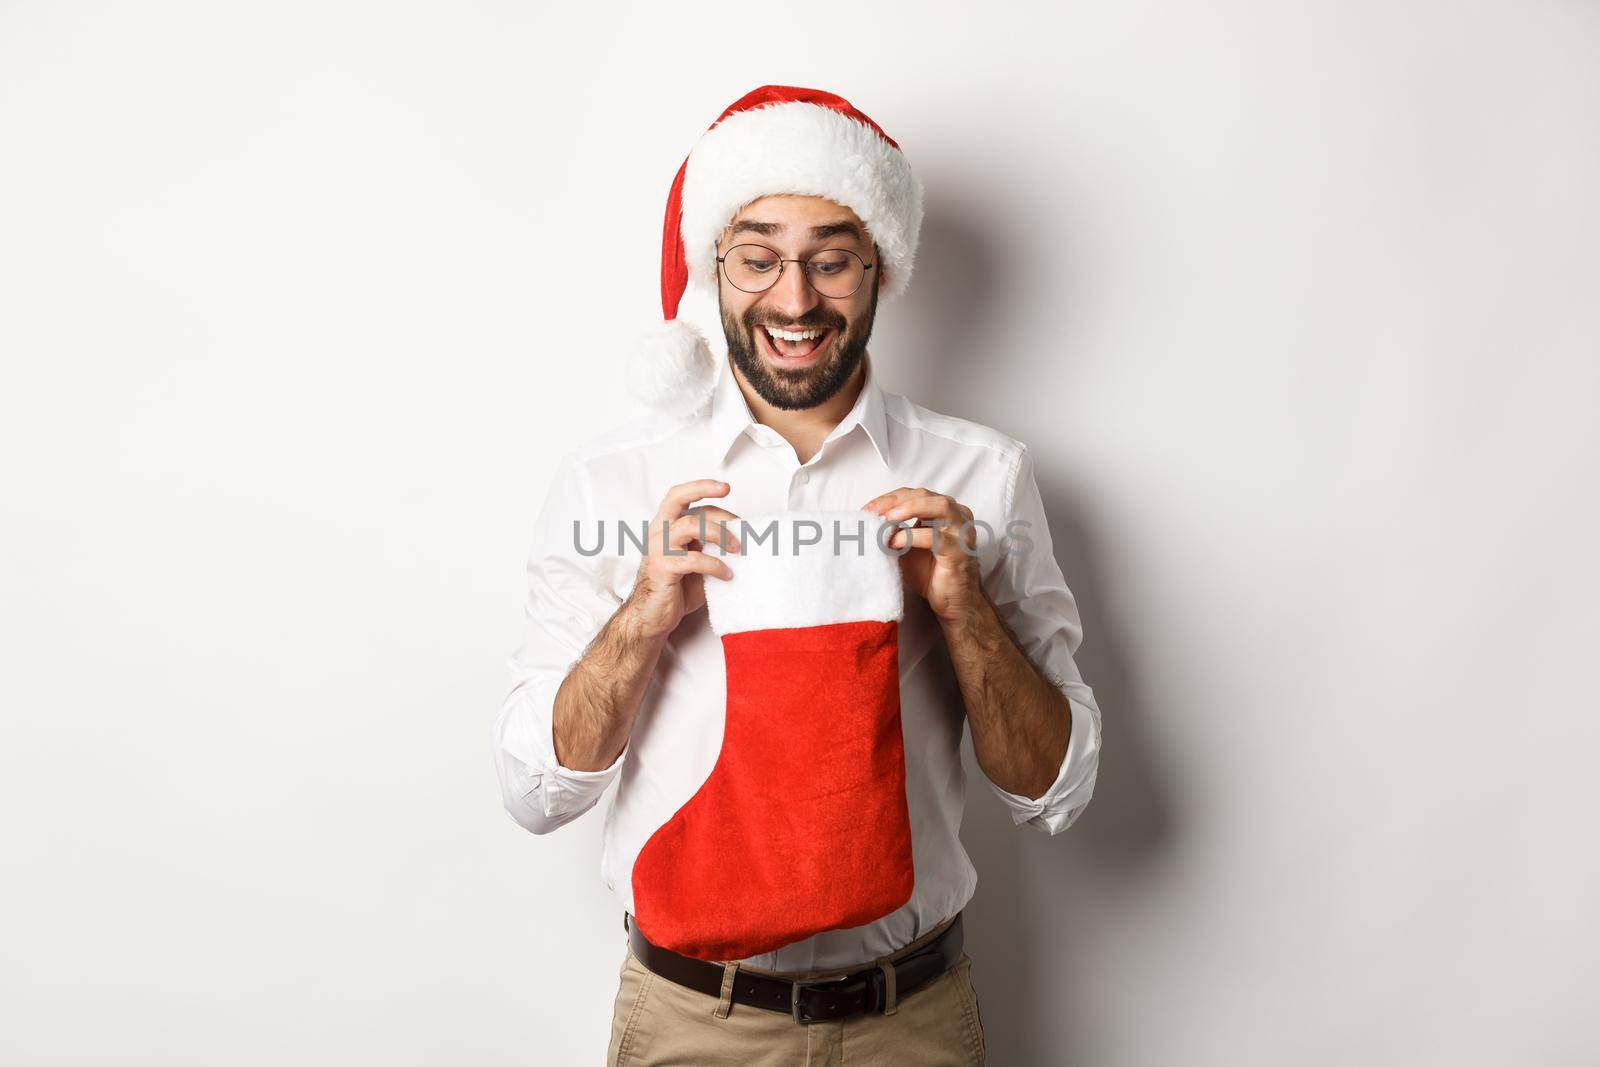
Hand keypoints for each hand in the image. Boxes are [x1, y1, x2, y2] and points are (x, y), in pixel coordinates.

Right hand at [624, 480, 741, 639]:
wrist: (651, 617)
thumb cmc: (675, 588)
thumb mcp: (697, 560)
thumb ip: (710, 545)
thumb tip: (742, 537)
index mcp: (664, 526)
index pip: (680, 496)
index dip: (702, 487)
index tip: (725, 487)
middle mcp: (658, 532)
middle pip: (687, 506)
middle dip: (719, 513)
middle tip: (741, 527)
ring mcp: (658, 549)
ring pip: (690, 526)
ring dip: (719, 535)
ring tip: (738, 549)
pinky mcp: (662, 568)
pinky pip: (694, 559)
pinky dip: (716, 565)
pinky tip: (727, 574)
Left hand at [863, 488, 984, 622]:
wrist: (952, 602)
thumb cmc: (931, 574)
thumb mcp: (906, 548)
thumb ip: (893, 532)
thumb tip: (868, 522)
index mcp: (944, 511)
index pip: (914, 494)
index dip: (889, 499)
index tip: (867, 509)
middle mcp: (957, 516)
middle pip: (924, 495)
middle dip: (895, 501)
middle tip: (873, 512)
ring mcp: (961, 532)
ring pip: (938, 506)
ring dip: (908, 509)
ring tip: (885, 519)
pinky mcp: (960, 550)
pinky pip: (935, 537)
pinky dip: (911, 536)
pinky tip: (893, 543)